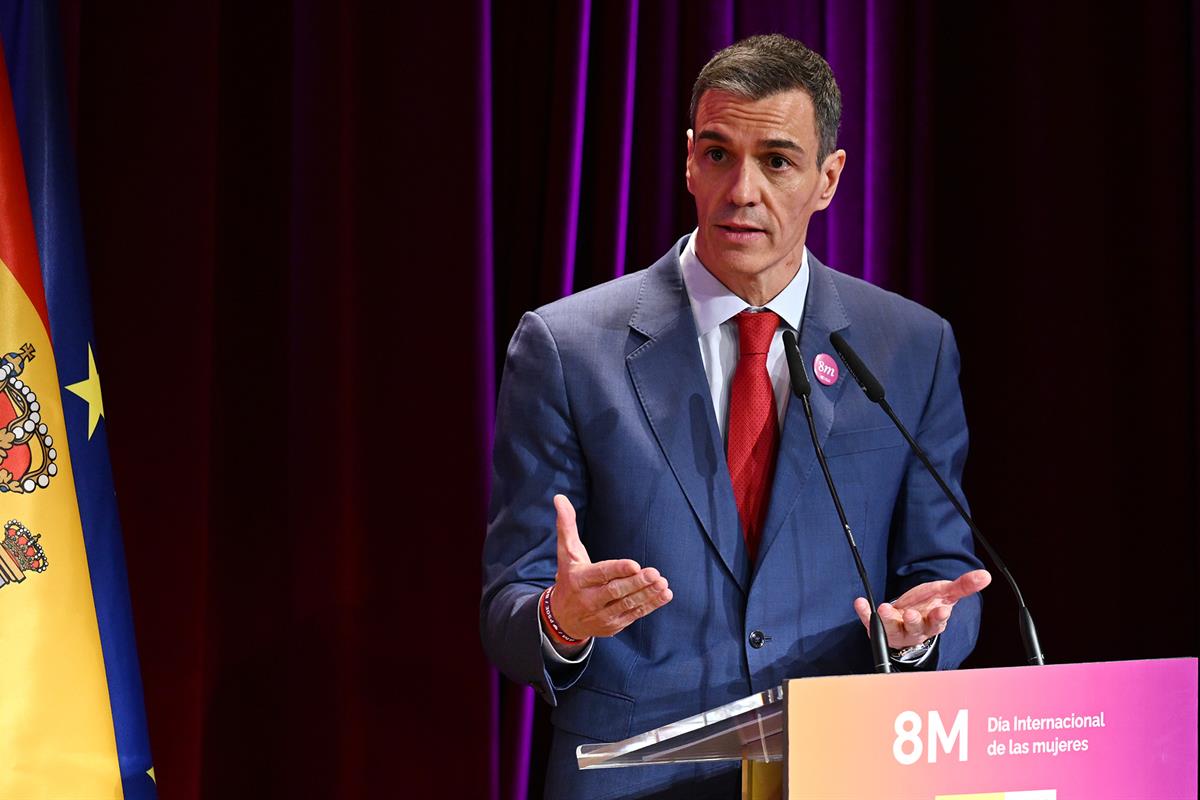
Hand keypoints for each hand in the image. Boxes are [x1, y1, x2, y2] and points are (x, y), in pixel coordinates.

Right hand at [546, 494, 672, 651]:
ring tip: (663, 584)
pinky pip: (634, 615)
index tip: (635, 564)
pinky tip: (664, 595)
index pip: (600, 573)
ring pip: (627, 604)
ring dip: (647, 595)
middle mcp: (589, 599)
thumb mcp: (566, 553)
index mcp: (578, 579)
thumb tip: (559, 497)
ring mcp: (601, 615)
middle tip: (655, 573)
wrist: (561, 619)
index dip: (618, 570)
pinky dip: (650, 606)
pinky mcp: (613, 625)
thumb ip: (566, 526)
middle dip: (636, 583)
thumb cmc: (568, 578)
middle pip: (616, 591)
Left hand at [853, 569, 990, 649]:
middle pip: (916, 628)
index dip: (939, 617)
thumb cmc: (928, 606)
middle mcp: (916, 629)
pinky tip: (860, 602)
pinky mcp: (880, 627)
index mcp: (933, 622)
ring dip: (887, 618)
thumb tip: (985, 575)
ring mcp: (897, 630)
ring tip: (883, 608)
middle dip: (914, 621)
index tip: (942, 609)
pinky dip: (864, 613)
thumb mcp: (945, 594)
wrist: (907, 618)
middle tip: (910, 614)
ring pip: (893, 627)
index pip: (938, 622)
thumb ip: (963, 586)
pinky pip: (870, 622)